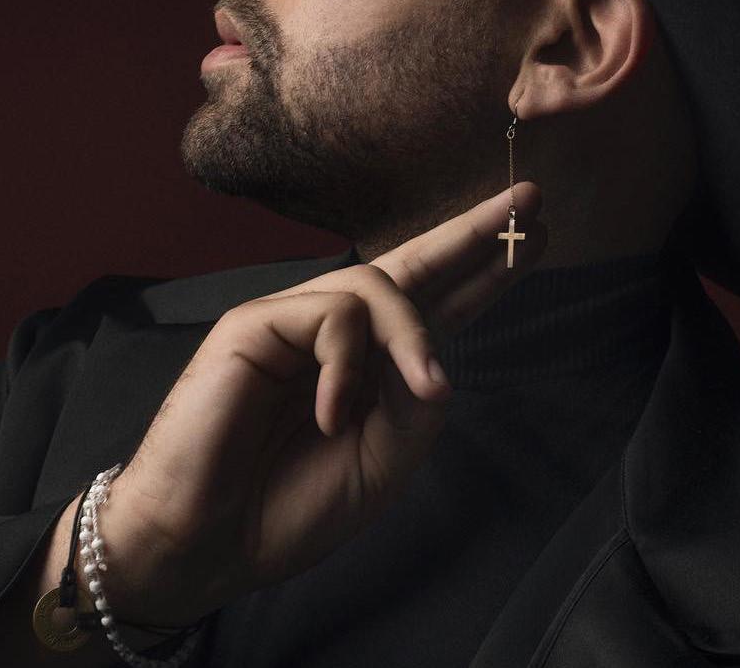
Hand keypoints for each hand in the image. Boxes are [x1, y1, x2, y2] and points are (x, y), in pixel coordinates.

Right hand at [95, 182, 545, 625]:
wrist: (206, 543)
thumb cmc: (290, 506)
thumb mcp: (383, 461)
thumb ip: (417, 404)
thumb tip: (435, 357)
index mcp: (373, 364)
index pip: (438, 302)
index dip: (484, 272)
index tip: (534, 237)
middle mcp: (339, 330)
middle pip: (416, 263)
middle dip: (474, 232)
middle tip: (530, 197)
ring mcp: (296, 320)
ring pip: (380, 285)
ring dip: (416, 338)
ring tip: (428, 392)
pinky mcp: (257, 322)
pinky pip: (331, 316)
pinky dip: (346, 366)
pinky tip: (331, 413)